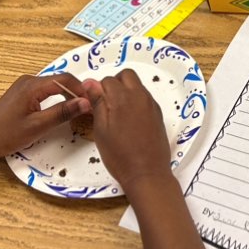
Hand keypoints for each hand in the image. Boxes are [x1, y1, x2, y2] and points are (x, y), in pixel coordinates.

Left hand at [0, 73, 90, 163]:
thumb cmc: (6, 135)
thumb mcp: (38, 126)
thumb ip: (62, 112)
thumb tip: (86, 102)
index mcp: (33, 85)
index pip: (65, 80)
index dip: (82, 90)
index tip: (94, 103)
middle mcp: (29, 80)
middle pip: (60, 81)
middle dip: (76, 93)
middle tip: (89, 109)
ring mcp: (24, 86)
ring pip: (53, 87)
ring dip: (67, 97)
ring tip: (78, 111)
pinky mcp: (21, 94)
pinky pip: (44, 92)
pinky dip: (56, 99)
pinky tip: (61, 111)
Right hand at [82, 69, 170, 192]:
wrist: (147, 173)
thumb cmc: (119, 155)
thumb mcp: (101, 130)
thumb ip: (97, 103)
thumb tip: (90, 83)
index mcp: (123, 98)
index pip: (107, 80)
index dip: (98, 90)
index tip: (94, 104)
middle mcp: (140, 96)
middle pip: (126, 75)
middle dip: (115, 83)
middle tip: (106, 104)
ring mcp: (151, 104)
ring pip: (137, 85)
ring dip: (126, 91)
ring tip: (117, 115)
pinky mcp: (158, 113)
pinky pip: (145, 97)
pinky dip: (135, 101)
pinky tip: (129, 121)